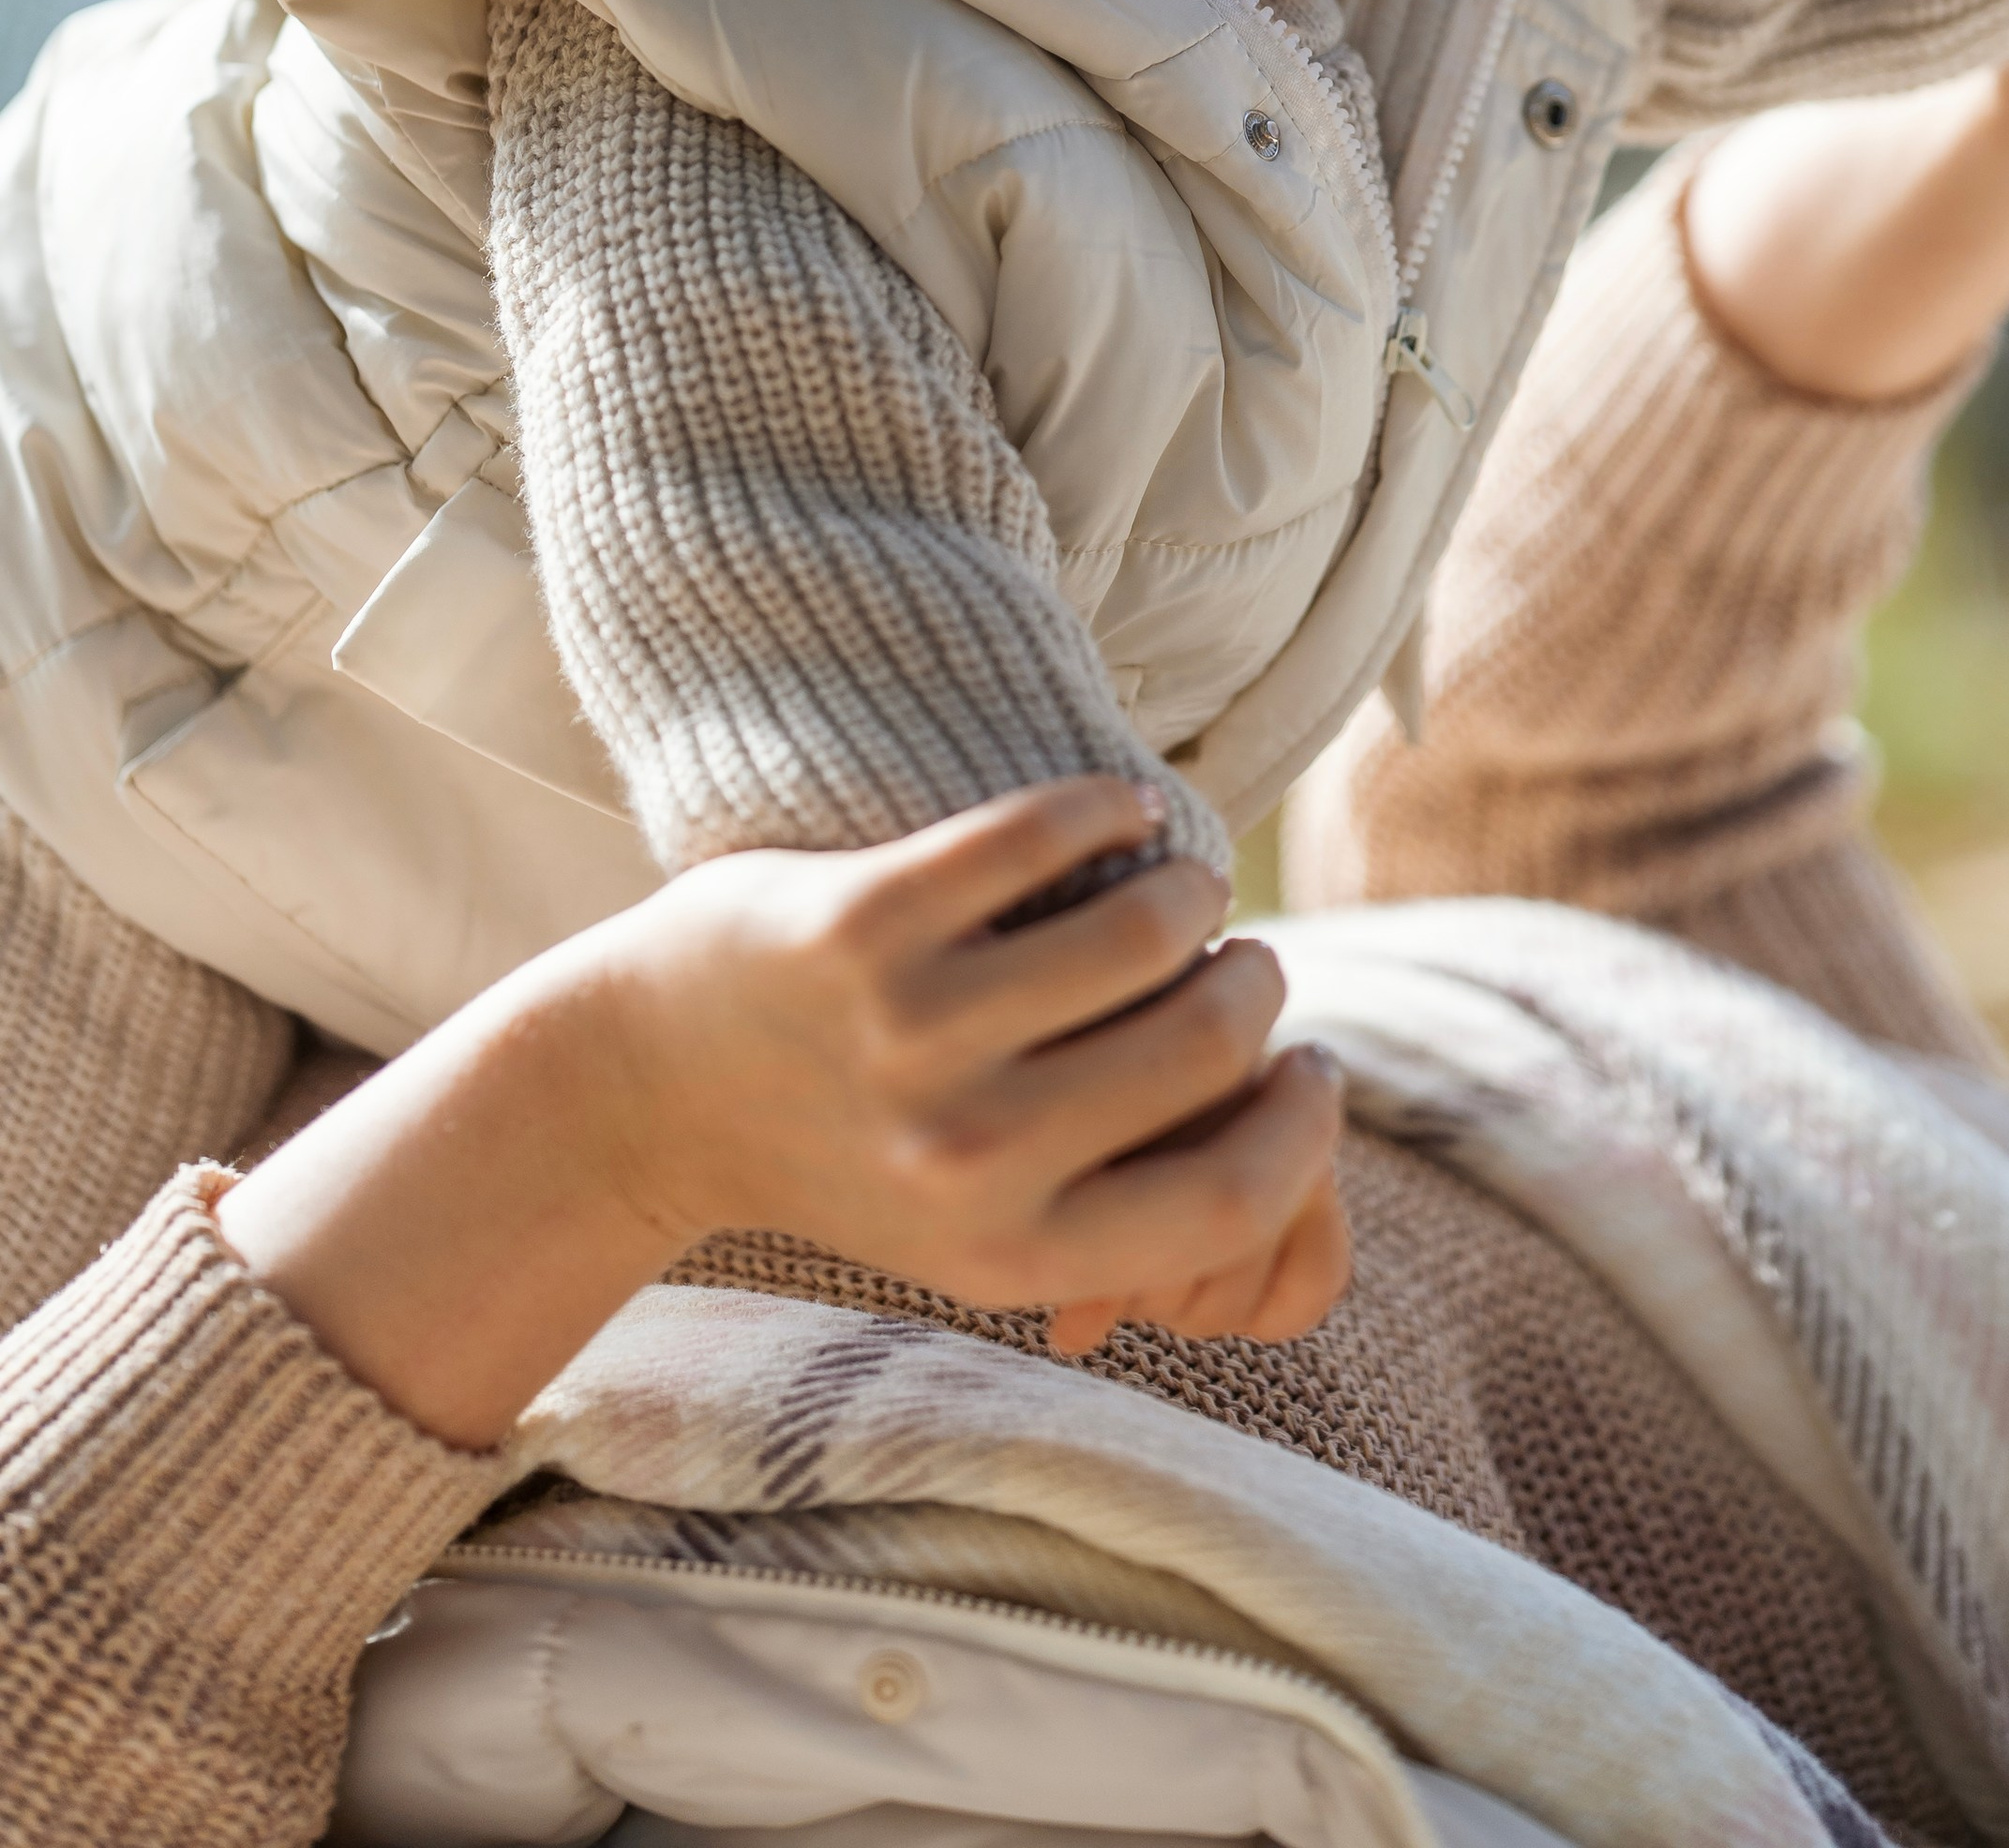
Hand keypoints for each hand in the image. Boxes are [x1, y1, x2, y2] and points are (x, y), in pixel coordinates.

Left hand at [220, 777, 1347, 1448]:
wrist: (647, 1083)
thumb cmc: (854, 1150)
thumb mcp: (972, 1237)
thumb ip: (1119, 1225)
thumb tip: (1288, 1200)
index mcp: (1012, 1255)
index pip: (1238, 1192)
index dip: (1307, 1120)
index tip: (1308, 1065)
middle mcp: (965, 1158)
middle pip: (1213, 1039)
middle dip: (1256, 981)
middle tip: (1239, 958)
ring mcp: (910, 1034)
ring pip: (1150, 926)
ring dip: (1193, 886)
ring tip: (1181, 880)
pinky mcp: (864, 917)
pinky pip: (1051, 830)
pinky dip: (1111, 806)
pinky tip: (1119, 811)